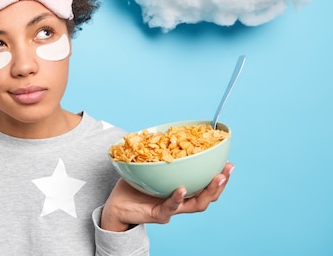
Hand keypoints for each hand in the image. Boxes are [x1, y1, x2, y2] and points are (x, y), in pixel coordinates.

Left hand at [101, 162, 233, 230]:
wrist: (116, 206)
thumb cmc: (134, 186)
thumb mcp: (148, 165)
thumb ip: (158, 152)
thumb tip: (162, 130)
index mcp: (182, 190)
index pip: (206, 184)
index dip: (219, 175)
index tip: (227, 161)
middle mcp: (181, 201)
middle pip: (208, 196)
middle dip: (220, 183)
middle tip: (227, 169)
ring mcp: (172, 209)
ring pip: (196, 204)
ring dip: (208, 191)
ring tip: (216, 178)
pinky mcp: (159, 214)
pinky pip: (171, 207)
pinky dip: (177, 198)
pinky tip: (182, 189)